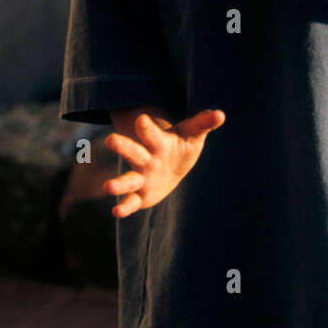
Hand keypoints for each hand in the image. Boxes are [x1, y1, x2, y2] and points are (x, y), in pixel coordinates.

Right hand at [103, 108, 225, 217]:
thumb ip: (203, 123)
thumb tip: (220, 114)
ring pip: (128, 179)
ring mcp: (141, 177)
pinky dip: (124, 207)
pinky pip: (131, 201)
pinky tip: (117, 212)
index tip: (141, 119)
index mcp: (158, 142)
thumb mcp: (193, 134)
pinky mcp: (141, 195)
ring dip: (118, 183)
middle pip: (134, 152)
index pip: (152, 133)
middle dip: (123, 147)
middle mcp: (146, 158)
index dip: (147, 127)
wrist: (173, 166)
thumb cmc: (182, 145)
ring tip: (107, 187)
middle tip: (111, 139)